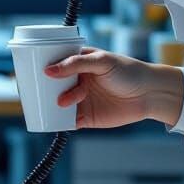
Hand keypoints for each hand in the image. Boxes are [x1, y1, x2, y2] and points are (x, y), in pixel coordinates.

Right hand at [46, 48, 183, 128]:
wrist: (151, 94)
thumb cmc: (129, 71)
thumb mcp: (101, 61)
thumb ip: (75, 64)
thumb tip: (49, 71)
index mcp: (78, 64)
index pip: (55, 64)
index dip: (42, 67)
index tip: (32, 70)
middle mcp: (77, 81)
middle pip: (52, 86)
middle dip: (44, 88)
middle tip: (38, 89)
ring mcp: (80, 100)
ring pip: (58, 103)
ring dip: (54, 104)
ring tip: (63, 102)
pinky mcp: (86, 117)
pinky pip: (67, 121)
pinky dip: (59, 122)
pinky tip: (56, 119)